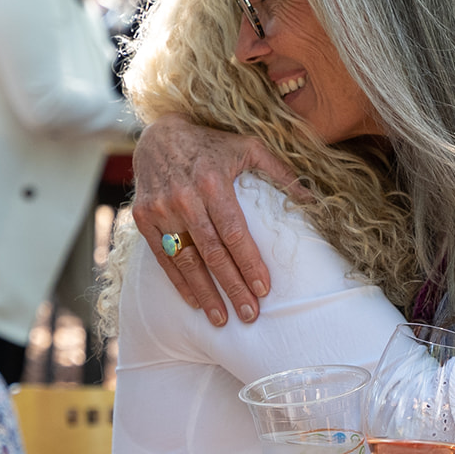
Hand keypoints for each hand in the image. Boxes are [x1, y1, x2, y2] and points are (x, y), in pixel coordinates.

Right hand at [131, 114, 305, 323]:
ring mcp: (161, 210)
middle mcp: (184, 198)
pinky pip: (163, 257)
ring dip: (205, 293)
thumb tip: (312, 199)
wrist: (158, 134)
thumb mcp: (249, 146)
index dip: (249, 263)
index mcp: (212, 181)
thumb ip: (280, 172)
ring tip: (222, 319)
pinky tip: (195, 301)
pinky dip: (179, 282)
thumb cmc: (211, 143)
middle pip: (213, 252)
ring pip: (187, 260)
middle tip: (249, 314)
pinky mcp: (143, 218)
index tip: (264, 289)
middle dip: (233, 286)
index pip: (234, 232)